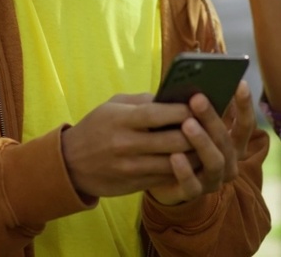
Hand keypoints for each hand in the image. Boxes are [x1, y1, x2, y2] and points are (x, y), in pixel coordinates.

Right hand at [61, 94, 195, 198]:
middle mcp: (125, 144)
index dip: (182, 110)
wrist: (70, 164)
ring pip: (173, 163)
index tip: (199, 105)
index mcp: (121, 120)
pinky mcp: (133, 184)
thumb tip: (174, 97)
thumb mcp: (113, 106)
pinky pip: (165, 177)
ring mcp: (130, 168)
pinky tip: (192, 160)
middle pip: (172, 141)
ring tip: (207, 144)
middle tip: (211, 127)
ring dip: (194, 154)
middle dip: (196, 134)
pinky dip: (181, 169)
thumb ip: (143, 101)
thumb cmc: (97, 127)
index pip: (158, 114)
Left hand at [147, 81, 255, 205]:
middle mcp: (229, 162)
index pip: (246, 124)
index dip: (244, 105)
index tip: (240, 84)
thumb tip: (196, 84)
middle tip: (198, 98)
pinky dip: (184, 170)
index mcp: (233, 143)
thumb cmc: (181, 141)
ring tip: (187, 124)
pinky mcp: (194, 194)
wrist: (163, 178)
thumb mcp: (193, 123)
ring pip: (215, 162)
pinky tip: (174, 155)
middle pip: (227, 140)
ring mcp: (214, 180)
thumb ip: (198, 109)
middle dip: (212, 118)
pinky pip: (192, 185)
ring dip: (202, 141)